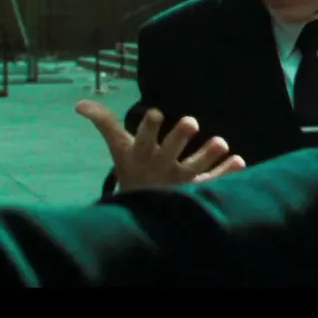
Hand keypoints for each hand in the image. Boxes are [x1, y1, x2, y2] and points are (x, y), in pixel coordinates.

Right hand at [77, 101, 246, 191]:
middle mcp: (163, 166)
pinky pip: (217, 180)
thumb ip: (105, 123)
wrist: (144, 213)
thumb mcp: (120, 148)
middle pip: (171, 149)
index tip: (155, 114)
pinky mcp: (200, 188)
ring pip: (198, 166)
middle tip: (191, 122)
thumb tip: (79, 104)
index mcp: (143, 153)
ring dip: (209, 153)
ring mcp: (183, 179)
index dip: (150, 126)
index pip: (144, 138)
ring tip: (219, 143)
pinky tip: (238, 160)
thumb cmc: (134, 171)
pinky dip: (229, 171)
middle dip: (180, 136)